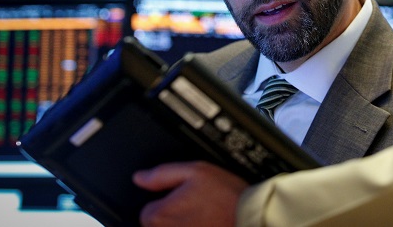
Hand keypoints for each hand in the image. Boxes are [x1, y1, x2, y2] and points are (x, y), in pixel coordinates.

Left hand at [133, 161, 248, 226]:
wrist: (251, 217)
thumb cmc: (226, 197)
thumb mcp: (195, 171)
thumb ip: (162, 174)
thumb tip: (140, 177)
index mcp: (160, 214)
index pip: (147, 211)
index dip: (166, 202)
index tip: (183, 199)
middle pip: (158, 225)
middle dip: (174, 217)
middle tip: (197, 207)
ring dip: (185, 224)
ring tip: (205, 218)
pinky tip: (209, 223)